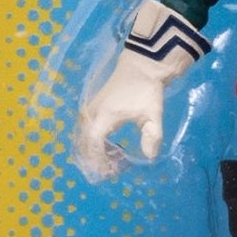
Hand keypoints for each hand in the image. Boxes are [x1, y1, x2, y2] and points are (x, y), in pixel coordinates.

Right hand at [74, 0, 208, 180]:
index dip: (99, 161)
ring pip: (83, 137)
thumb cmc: (147, 89)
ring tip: (114, 159)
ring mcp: (90, 109)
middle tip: (113, 170)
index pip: (93, 145)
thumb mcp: (153, 114)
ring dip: (94, 151)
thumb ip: (152, 137)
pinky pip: (86, 130)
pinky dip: (94, 141)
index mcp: (104, 117)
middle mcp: (92, 113)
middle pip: (84, 143)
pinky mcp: (92, 106)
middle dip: (95, 160)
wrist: (142, 65)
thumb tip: (149, 157)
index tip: (111, 171)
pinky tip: (111, 146)